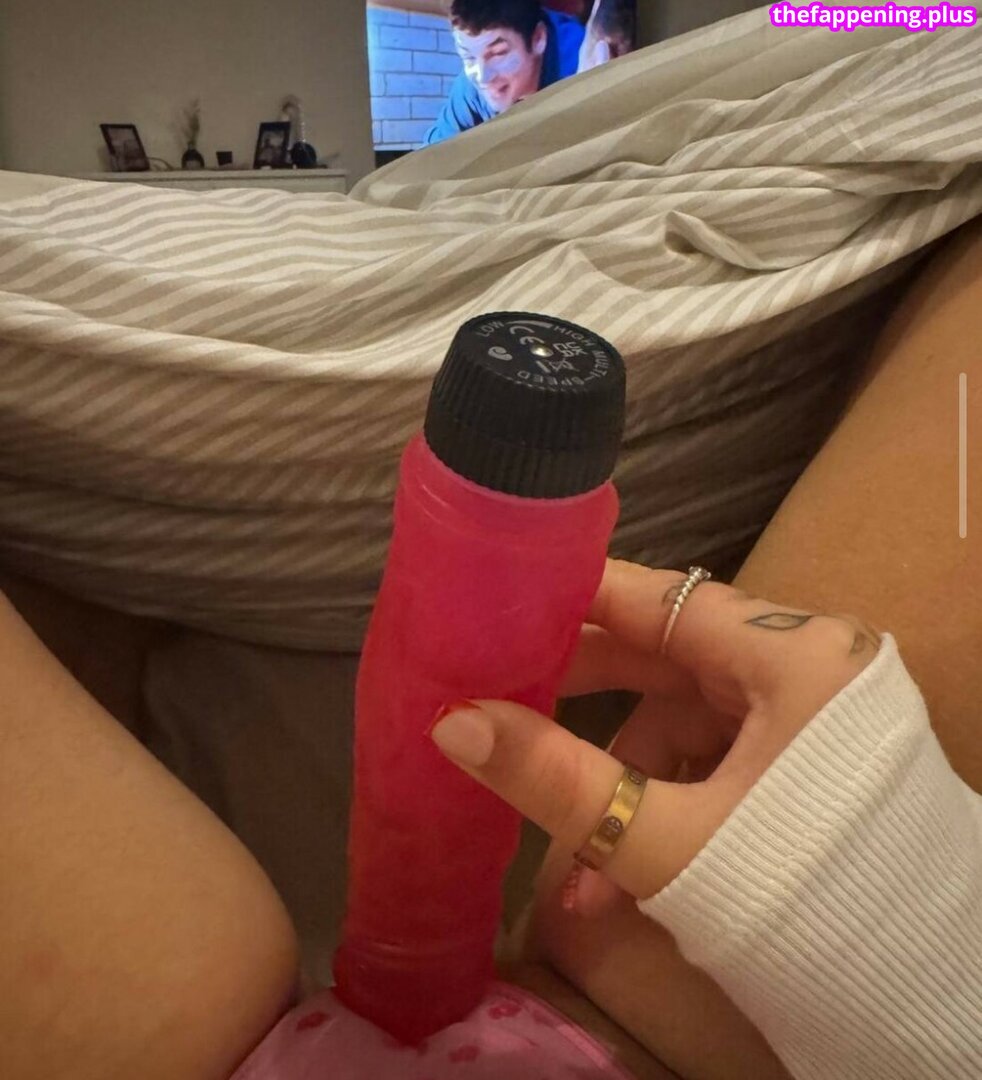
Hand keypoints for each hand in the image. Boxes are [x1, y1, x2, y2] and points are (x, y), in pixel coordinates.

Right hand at [430, 559, 881, 904]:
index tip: (495, 607)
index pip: (658, 598)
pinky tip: (613, 886)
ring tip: (569, 871)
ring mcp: (807, 717)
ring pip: (683, 724)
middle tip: (498, 705)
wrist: (912, 999)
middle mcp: (805, 667)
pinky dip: (663, 810)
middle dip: (580, 700)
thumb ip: (555, 779)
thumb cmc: (797, 898)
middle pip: (665, 657)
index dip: (572, 599)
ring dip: (620, 790)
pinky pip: (714, 765)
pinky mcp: (804, 764)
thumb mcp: (666, 839)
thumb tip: (450, 725)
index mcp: (792, 654)